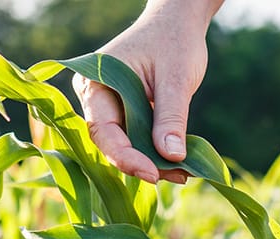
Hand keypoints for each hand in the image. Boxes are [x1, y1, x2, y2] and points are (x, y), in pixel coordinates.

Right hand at [73, 2, 219, 183]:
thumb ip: (171, 117)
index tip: (153, 174)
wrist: (178, 23)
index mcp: (95, 82)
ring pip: (126, 144)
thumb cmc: (174, 41)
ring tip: (184, 173)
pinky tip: (179, 163)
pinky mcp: (127, 113)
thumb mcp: (176, 78)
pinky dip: (156, 151)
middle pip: (112, 142)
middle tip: (177, 175)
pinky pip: (137, 138)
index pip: (102, 129)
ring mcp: (110, 106)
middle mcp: (96, 97)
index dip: (125, 156)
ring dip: (153, 161)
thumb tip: (172, 157)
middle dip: (142, 163)